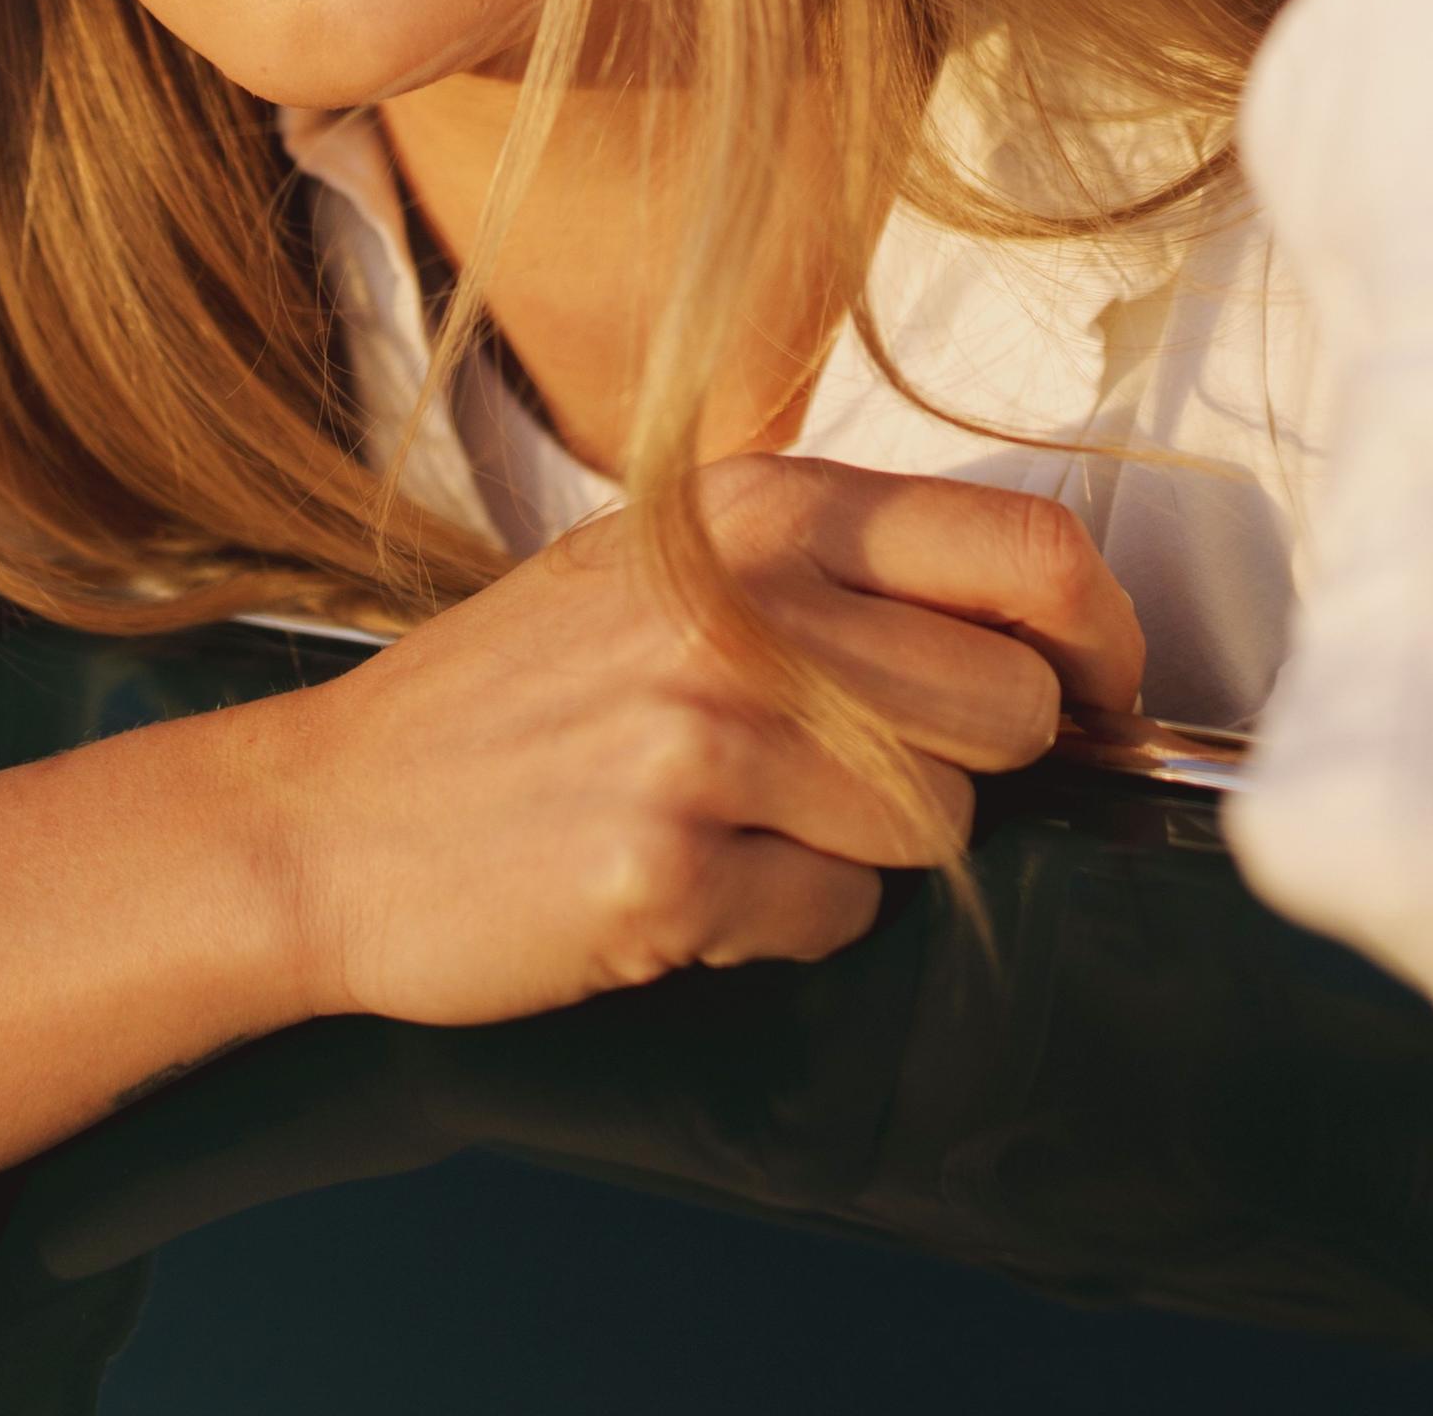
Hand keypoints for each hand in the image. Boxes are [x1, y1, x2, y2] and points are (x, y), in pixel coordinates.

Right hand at [260, 457, 1144, 1024]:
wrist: (328, 819)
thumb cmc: (519, 694)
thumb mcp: (672, 566)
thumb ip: (839, 574)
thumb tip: (1048, 640)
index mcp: (757, 509)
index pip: (1025, 547)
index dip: (1103, 638)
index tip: (1103, 697)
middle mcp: (743, 606)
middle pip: (1008, 706)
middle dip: (967, 767)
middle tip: (858, 780)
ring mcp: (705, 739)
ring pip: (938, 827)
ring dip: (863, 852)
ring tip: (741, 821)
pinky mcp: (672, 872)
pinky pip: (836, 921)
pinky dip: (781, 923)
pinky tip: (685, 882)